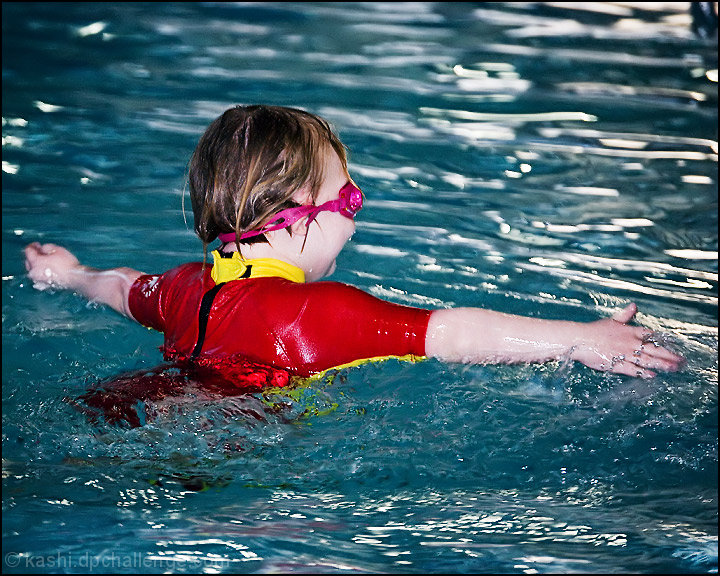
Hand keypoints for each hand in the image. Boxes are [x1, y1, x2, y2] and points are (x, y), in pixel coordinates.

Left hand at [24, 242, 80, 289]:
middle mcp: (33, 272)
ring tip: (46, 260)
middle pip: (28, 261)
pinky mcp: (44, 284)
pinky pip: (39, 276)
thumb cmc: (66, 264)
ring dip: (37, 264)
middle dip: (34, 255)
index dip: (33, 246)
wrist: (75, 279)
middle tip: (41, 251)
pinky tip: (49, 269)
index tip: (37, 244)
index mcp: (35, 262)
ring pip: (33, 269)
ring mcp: (38, 279)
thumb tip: (43, 249)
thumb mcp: (57, 249)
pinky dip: (41, 271)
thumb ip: (47, 247)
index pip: (28, 251)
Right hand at [570, 303, 684, 377]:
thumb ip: (624, 315)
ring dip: (661, 365)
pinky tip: (652, 375)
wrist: (579, 339)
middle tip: (681, 361)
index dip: (663, 340)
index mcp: (629, 331)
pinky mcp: (616, 364)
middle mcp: (629, 343)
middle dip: (669, 355)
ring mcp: (623, 354)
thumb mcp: (611, 321)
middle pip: (653, 349)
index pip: (651, 336)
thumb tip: (634, 306)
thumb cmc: (594, 330)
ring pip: (646, 360)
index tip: (675, 345)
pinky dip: (643, 372)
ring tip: (673, 369)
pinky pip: (632, 369)